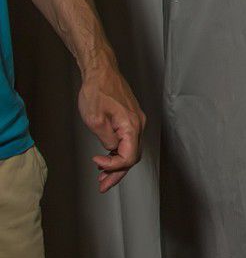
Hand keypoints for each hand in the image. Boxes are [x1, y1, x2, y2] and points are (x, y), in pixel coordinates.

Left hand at [78, 58, 145, 192]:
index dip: (113, 166)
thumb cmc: (98, 90)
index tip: (97, 164)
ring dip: (117, 165)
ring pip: (131, 150)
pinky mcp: (131, 119)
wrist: (101, 71)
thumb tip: (111, 149)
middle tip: (103, 185)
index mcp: (132, 126)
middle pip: (133, 156)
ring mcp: (136, 121)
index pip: (129, 157)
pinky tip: (108, 158)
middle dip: (117, 173)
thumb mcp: (95, 120)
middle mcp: (139, 125)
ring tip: (103, 177)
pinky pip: (128, 141)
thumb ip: (106, 139)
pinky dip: (118, 153)